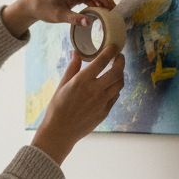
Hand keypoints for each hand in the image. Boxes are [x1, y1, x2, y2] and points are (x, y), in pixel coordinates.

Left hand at [1, 0, 114, 36]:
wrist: (33, 4)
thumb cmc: (44, 8)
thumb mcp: (59, 16)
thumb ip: (74, 19)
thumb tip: (89, 23)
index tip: (114, 8)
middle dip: (106, 1)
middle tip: (116, 13)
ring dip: (101, 2)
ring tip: (110, 14)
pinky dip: (94, 3)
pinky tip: (100, 11)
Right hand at [31, 45, 124, 164]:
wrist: (60, 131)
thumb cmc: (57, 108)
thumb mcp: (62, 85)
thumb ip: (72, 68)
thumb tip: (76, 53)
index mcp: (82, 81)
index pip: (102, 61)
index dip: (110, 51)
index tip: (113, 47)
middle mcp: (95, 90)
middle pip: (117, 71)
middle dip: (121, 61)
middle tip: (119, 56)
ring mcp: (102, 102)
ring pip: (119, 83)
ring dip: (120, 74)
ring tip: (116, 71)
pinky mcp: (105, 111)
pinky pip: (115, 96)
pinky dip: (115, 88)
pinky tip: (110, 86)